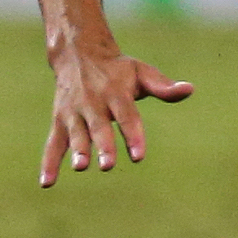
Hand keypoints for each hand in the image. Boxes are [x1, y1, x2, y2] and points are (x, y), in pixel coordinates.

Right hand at [40, 38, 193, 185]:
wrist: (78, 54)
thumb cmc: (118, 69)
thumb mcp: (141, 72)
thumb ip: (163, 86)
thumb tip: (189, 90)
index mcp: (116, 92)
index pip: (127, 116)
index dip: (132, 135)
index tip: (138, 156)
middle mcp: (93, 103)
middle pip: (99, 127)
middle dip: (103, 146)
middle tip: (108, 165)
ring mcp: (73, 113)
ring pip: (75, 134)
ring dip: (78, 151)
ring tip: (81, 167)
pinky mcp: (59, 121)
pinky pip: (52, 144)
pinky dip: (48, 163)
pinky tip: (47, 183)